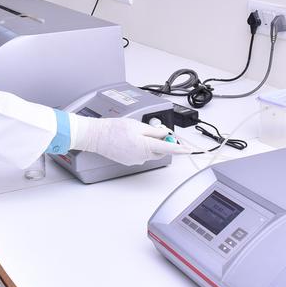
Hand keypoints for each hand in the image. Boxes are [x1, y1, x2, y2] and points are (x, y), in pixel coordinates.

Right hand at [68, 115, 191, 165]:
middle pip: (161, 151)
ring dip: (151, 144)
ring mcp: (135, 160)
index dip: (180, 149)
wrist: (96, 136)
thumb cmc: (113, 129)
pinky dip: (141, 147)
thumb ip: (153, 131)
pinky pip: (141, 154)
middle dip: (163, 142)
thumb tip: (164, 134)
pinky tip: (131, 139)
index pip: (168, 148)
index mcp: (144, 146)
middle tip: (159, 131)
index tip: (189, 150)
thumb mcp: (137, 125)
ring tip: (138, 133)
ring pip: (151, 152)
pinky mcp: (129, 161)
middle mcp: (141, 156)